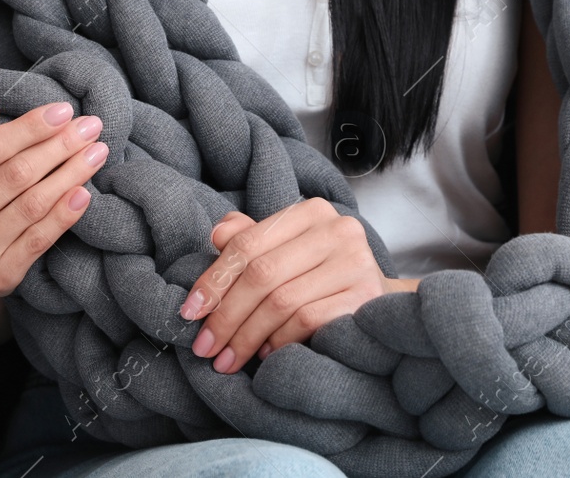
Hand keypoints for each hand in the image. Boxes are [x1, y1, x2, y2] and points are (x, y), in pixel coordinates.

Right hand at [0, 95, 108, 320]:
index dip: (30, 128)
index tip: (64, 111)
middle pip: (16, 175)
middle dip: (59, 147)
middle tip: (91, 127)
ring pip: (32, 204)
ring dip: (70, 174)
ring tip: (97, 153)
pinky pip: (39, 239)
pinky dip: (65, 214)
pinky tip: (85, 192)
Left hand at [178, 197, 419, 373]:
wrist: (379, 303)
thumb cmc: (321, 276)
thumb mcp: (284, 251)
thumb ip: (250, 239)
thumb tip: (217, 234)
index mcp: (310, 212)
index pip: (247, 244)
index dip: (214, 279)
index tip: (190, 312)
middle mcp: (337, 229)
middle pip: (262, 274)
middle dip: (226, 315)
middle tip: (205, 347)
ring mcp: (355, 262)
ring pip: (282, 301)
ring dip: (248, 336)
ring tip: (230, 357)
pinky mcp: (366, 297)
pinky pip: (308, 321)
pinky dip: (280, 340)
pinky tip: (267, 354)